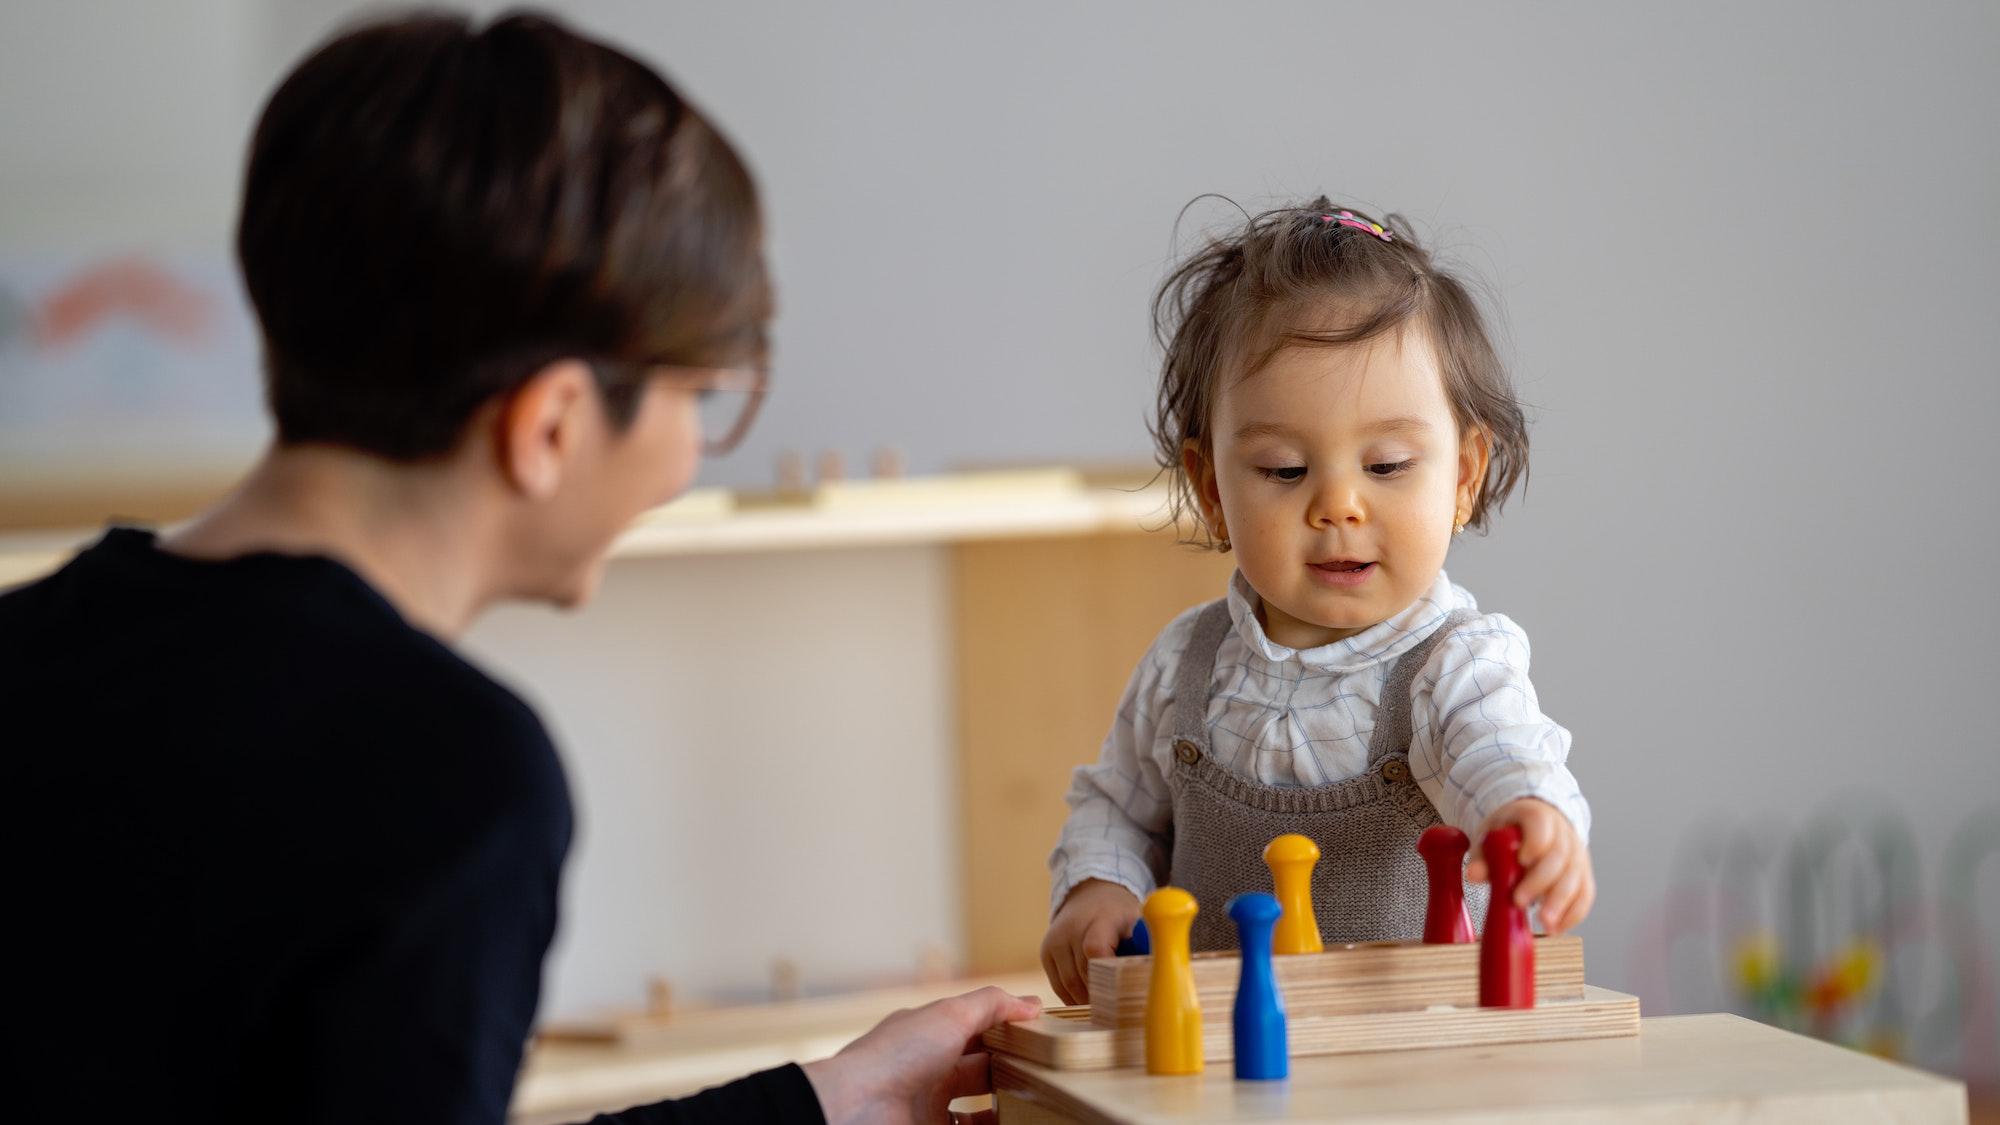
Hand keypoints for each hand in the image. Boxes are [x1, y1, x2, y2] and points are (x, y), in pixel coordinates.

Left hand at [801, 986, 1041, 1124]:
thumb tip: (1031, 1004)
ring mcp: (928, 1106)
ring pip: (976, 1108)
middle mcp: (929, 1070)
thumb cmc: (897, 1055)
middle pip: (979, 1070)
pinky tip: (1015, 1123)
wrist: (855, 1107)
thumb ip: (992, 1005)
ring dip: (1003, 1107)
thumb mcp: (950, 1015)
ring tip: (1037, 1105)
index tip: (1040, 1036)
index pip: (976, 1028)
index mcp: (930, 1035)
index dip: (1005, 1030)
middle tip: (1045, 1074)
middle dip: (1009, 1071)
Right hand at [1039, 878, 1141, 1004]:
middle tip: (1119, 1009)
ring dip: (1087, 1000)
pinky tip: (1089, 1000)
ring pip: (1069, 984)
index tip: (1121, 991)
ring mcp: (1055, 940)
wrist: (1091, 895)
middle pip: (1082, 974)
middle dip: (1101, 994)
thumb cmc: (1121, 915)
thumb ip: (1148, 945)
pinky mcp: (1045, 952)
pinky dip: (1074, 998)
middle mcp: (1072, 928)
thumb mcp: (1139, 922)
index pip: (1095, 950)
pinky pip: (1058, 985)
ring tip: (1106, 1008)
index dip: (1106, 975)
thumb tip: (1160, 972)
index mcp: (1099, 918)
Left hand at [1463, 798, 1594, 933]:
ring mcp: (1578, 854)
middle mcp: (1564, 834)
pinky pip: (1585, 895)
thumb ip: (1482, 855)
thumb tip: (1474, 875)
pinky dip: (1573, 914)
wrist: (1536, 827)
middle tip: (1519, 901)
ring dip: (1561, 904)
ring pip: (1576, 879)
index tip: (1522, 861)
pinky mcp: (1584, 875)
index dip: (1534, 843)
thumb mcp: (1490, 835)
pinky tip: (1557, 928)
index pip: (1541, 825)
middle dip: (1540, 882)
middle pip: (1559, 858)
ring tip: (1545, 924)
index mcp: (1537, 815)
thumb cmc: (1510, 833)